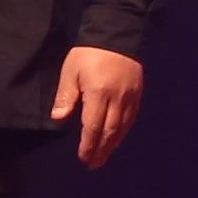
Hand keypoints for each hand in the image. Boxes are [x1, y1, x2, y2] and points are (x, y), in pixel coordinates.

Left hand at [50, 46, 146, 168]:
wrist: (118, 33)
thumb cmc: (89, 53)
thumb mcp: (71, 71)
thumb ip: (66, 96)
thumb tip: (59, 118)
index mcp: (99, 94)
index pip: (93, 126)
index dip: (88, 145)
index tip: (83, 157)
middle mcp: (118, 99)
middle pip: (110, 131)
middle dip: (101, 150)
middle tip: (94, 164)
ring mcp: (130, 97)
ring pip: (123, 127)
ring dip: (113, 144)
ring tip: (105, 156)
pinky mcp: (138, 93)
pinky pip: (132, 118)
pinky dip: (124, 131)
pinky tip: (118, 138)